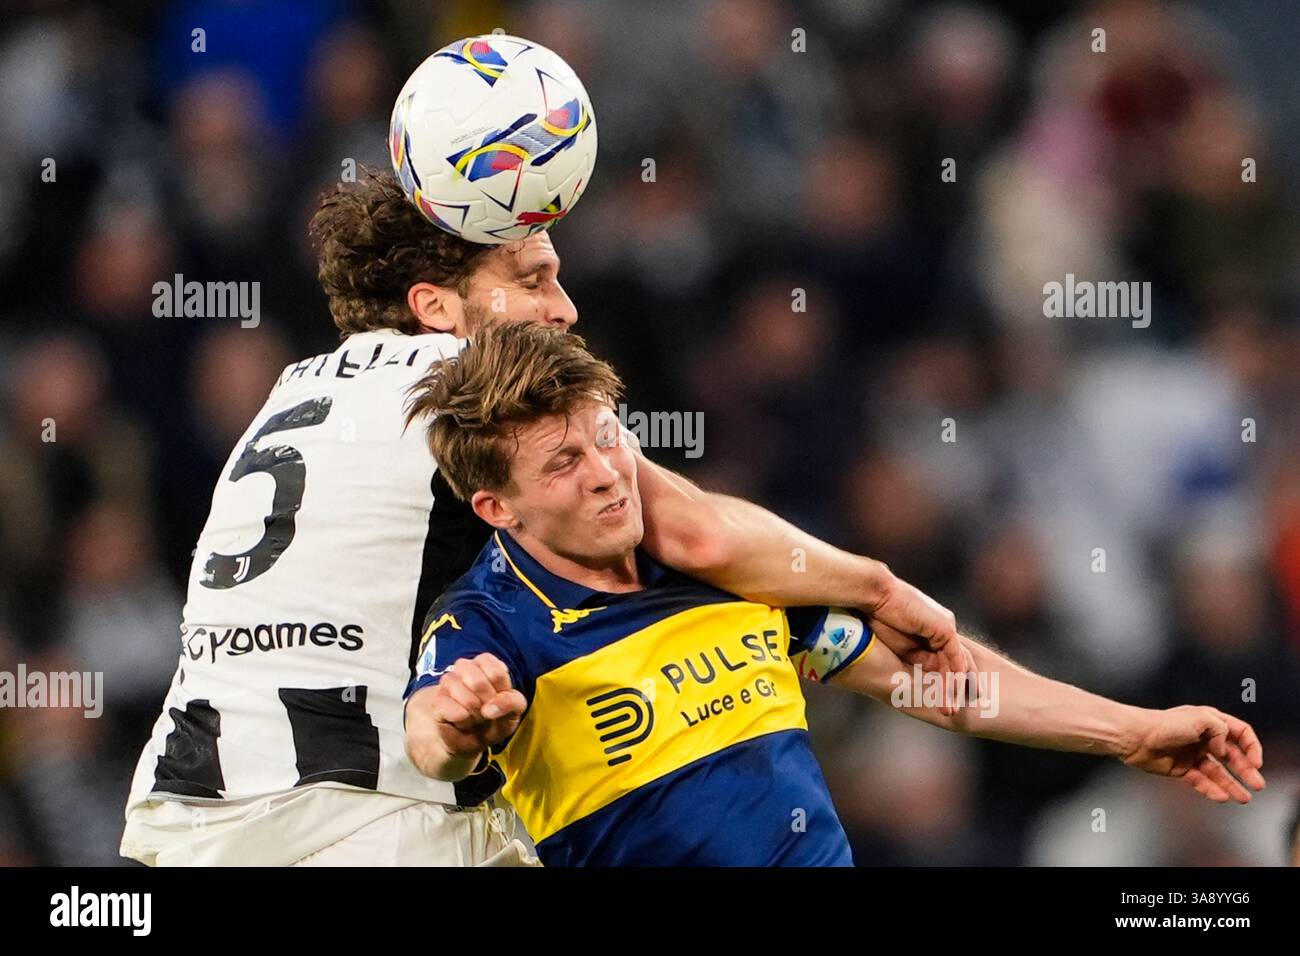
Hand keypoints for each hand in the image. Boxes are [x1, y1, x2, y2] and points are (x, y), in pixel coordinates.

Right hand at [428, 653, 526, 759]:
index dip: (501, 692)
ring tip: (475, 718)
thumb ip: (511, 703)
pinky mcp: (437, 702)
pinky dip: (463, 722)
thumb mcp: (512, 712)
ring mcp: (448, 683)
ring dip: (475, 715)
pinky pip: (453, 711)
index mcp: (486, 664)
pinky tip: (463, 723)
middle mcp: (465, 668)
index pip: (496, 671)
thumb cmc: (493, 720)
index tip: (498, 701)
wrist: (469, 739)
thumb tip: (489, 709)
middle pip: (478, 683)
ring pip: (465, 698)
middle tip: (486, 713)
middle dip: (486, 705)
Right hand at [865, 576, 973, 715]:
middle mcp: (943, 626)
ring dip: (953, 688)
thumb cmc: (877, 616)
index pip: (943, 659)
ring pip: (956, 664)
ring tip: (948, 710)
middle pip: (954, 662)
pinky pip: (955, 659)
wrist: (875, 595)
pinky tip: (950, 695)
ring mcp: (946, 626)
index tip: (941, 702)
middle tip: (950, 711)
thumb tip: (917, 679)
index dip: (944, 682)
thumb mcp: (898, 644)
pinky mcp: (945, 629)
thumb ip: (913, 658)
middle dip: (954, 688)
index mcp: (930, 627)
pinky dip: (953, 678)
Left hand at [1121, 705, 1265, 802]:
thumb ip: (1220, 731)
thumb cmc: (1164, 724)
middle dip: (1245, 770)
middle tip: (1258, 785)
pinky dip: (1212, 789)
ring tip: (1244, 798)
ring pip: (1217, 772)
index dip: (1251, 747)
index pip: (1240, 733)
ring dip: (1232, 784)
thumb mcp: (1200, 719)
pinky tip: (1222, 797)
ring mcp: (1192, 754)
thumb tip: (1224, 749)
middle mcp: (1203, 738)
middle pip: (1231, 756)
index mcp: (1210, 721)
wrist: (1135, 737)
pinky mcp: (1181, 768)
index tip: (1256, 762)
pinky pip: (1201, 781)